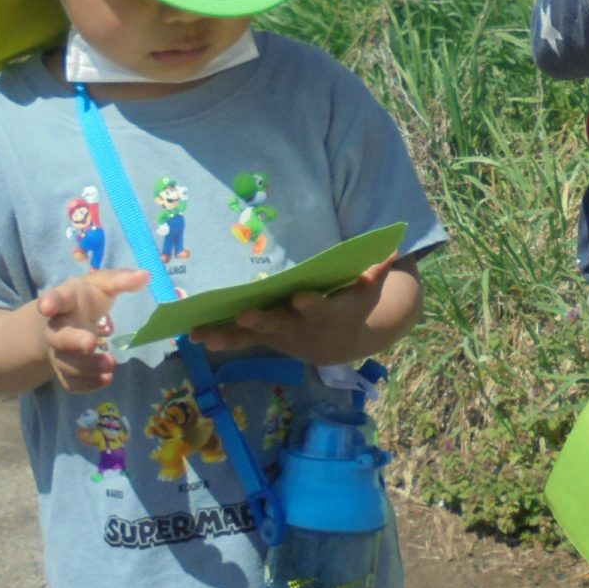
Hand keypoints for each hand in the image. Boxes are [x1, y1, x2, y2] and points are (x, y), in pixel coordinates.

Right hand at [36, 267, 148, 392]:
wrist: (64, 322)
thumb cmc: (87, 299)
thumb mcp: (102, 284)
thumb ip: (120, 280)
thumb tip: (145, 276)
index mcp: (65, 301)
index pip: (57, 299)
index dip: (51, 302)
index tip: (47, 306)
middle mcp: (57, 327)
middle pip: (58, 337)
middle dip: (72, 341)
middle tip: (90, 343)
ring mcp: (58, 352)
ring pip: (65, 363)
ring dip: (87, 366)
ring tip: (112, 364)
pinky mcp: (65, 370)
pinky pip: (70, 382)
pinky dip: (87, 384)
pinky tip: (106, 379)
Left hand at [190, 257, 408, 366]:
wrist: (340, 341)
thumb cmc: (351, 304)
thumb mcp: (367, 289)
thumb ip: (377, 270)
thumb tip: (396, 246)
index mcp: (325, 313)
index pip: (319, 308)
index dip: (310, 304)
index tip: (300, 296)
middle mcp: (299, 327)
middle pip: (278, 324)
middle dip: (261, 320)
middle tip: (244, 314)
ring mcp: (278, 334)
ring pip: (251, 335)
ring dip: (228, 335)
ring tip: (202, 335)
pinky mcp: (263, 337)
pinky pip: (239, 338)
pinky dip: (217, 336)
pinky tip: (192, 334)